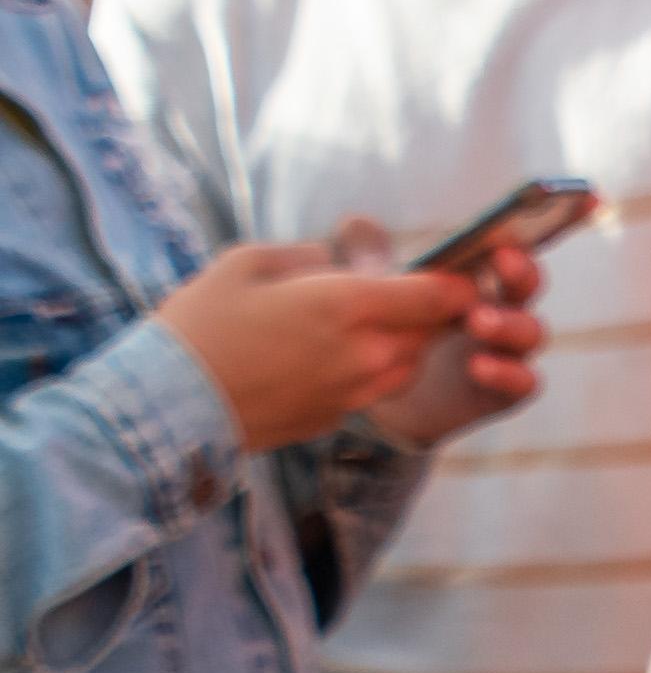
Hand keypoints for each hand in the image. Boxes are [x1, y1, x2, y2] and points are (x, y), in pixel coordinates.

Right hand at [152, 222, 536, 453]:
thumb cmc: (202, 322)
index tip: (449, 268)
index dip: (455, 280)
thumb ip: (309, 255)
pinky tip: (327, 354)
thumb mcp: (248, 262)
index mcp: (350, 305)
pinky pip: (377, 387)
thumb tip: (338, 260)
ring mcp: (358, 391)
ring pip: (411, 361)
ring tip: (359, 319)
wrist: (172, 403)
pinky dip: (369, 367)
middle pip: (433, 329)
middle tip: (403, 288)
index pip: (442, 294)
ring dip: (401, 340)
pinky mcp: (340, 417)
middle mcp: (368, 352)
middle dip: (427, 309)